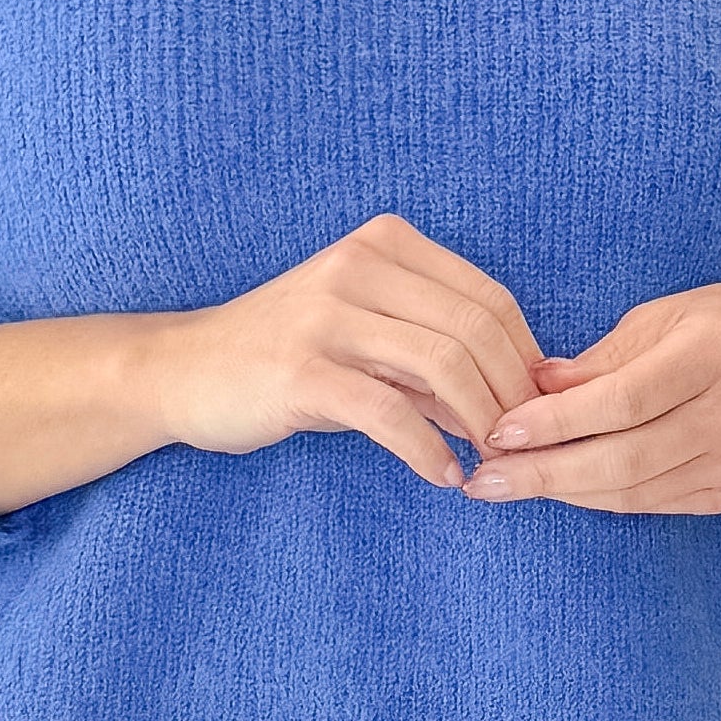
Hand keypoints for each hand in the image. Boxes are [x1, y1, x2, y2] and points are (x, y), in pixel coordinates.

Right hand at [152, 212, 545, 488]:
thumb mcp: (369, 336)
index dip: (526, 358)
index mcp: (386, 244)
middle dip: (513, 394)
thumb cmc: (287, 355)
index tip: (536, 409)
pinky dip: (428, 451)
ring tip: (490, 462)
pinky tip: (444, 476)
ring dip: (480, 423)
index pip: (489, 297)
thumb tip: (517, 398)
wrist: (184, 370)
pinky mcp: (303, 371)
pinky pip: (390, 413)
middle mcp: (359, 264)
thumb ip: (436, 356)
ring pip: (443, 364)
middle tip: (521, 444)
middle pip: (475, 328)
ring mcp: (328, 314)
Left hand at [460, 282, 720, 511]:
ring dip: (562, 490)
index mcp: (713, 352)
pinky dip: (599, 498)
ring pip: (634, 490)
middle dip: (544, 472)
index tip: (499, 431)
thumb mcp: (673, 314)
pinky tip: (558, 488)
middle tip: (483, 479)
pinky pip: (653, 503)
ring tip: (504, 485)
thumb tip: (534, 383)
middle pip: (623, 457)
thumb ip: (604, 355)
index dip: (556, 421)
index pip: (622, 399)